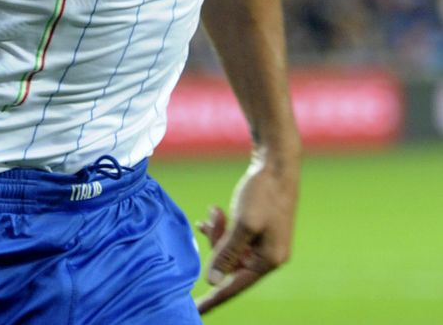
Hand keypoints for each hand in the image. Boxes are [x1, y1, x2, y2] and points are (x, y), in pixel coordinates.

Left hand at [195, 151, 298, 313]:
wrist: (277, 162)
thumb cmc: (263, 192)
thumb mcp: (242, 224)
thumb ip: (227, 253)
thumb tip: (213, 281)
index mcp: (268, 260)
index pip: (235, 286)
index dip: (214, 298)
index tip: (195, 311)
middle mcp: (269, 255)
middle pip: (231, 263)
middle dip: (216, 243)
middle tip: (211, 218)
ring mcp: (266, 242)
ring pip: (231, 248)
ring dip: (219, 232)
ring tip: (215, 211)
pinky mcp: (262, 228)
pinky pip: (236, 237)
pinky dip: (224, 228)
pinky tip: (214, 215)